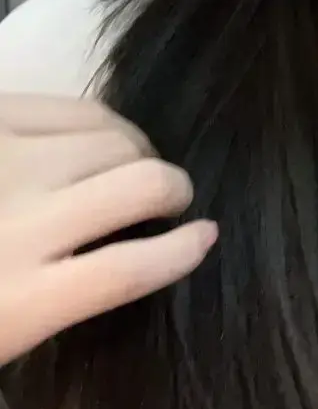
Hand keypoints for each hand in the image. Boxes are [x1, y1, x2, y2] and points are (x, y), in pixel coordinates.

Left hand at [0, 94, 215, 365]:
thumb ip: (45, 299)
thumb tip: (113, 256)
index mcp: (21, 301)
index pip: (134, 270)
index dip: (182, 251)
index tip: (207, 237)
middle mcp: (26, 226)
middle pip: (143, 188)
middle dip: (174, 190)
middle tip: (173, 199)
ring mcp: (7, 161)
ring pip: (118, 140)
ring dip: (141, 152)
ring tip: (135, 161)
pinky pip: (77, 107)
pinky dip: (104, 121)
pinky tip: (98, 134)